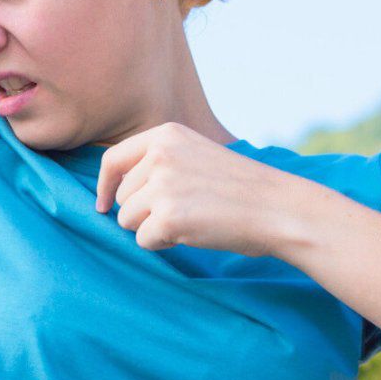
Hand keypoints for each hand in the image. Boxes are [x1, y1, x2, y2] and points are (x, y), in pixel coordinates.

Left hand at [94, 122, 302, 255]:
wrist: (278, 207)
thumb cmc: (241, 188)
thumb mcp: (196, 155)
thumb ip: (159, 162)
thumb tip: (114, 190)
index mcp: (165, 135)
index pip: (113, 160)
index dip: (104, 186)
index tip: (102, 205)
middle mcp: (159, 155)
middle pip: (120, 197)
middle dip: (142, 212)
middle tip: (183, 212)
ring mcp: (162, 185)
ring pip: (127, 220)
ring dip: (152, 229)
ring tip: (190, 220)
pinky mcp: (167, 217)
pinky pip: (144, 241)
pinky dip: (163, 244)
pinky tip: (193, 233)